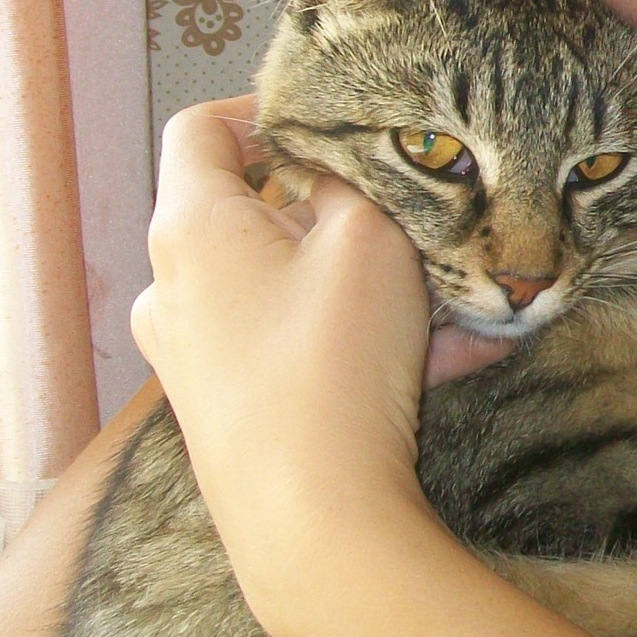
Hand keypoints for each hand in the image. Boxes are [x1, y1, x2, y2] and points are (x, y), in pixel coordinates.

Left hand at [130, 97, 435, 636]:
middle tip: (417, 225)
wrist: (314, 526)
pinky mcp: (225, 411)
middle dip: (343, 216)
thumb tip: (338, 172)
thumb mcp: (369, 240)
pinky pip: (299, 350)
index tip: (330, 126)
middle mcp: (172, 288)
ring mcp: (192, 356)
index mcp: (189, 228)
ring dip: (372, 286)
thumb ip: (354, 183)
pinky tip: (458, 362)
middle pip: (255, 215)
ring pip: (291, 290)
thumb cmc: (333, 367)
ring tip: (464, 306)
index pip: (200, 130)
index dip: (263, 110)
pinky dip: (363, 343)